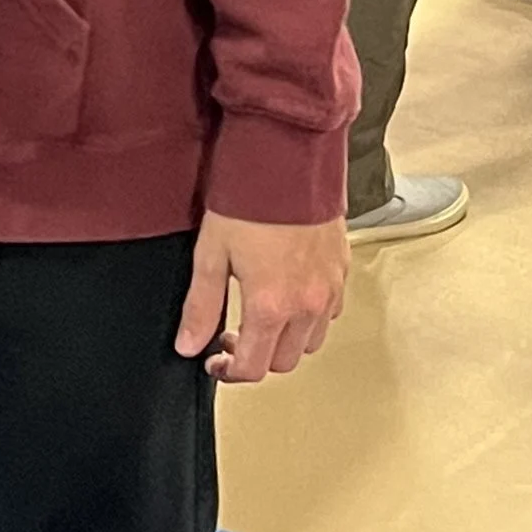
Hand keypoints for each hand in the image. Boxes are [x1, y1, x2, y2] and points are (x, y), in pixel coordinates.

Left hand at [177, 210, 348, 383]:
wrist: (288, 159)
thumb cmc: (248, 201)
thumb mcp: (211, 253)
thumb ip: (201, 306)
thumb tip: (189, 346)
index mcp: (271, 306)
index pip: (253, 367)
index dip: (228, 372)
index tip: (213, 360)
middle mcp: (306, 305)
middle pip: (283, 362)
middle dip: (255, 357)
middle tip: (230, 335)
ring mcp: (329, 290)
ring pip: (310, 342)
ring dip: (285, 341)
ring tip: (260, 316)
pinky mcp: (342, 271)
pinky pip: (329, 314)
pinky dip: (309, 318)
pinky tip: (288, 295)